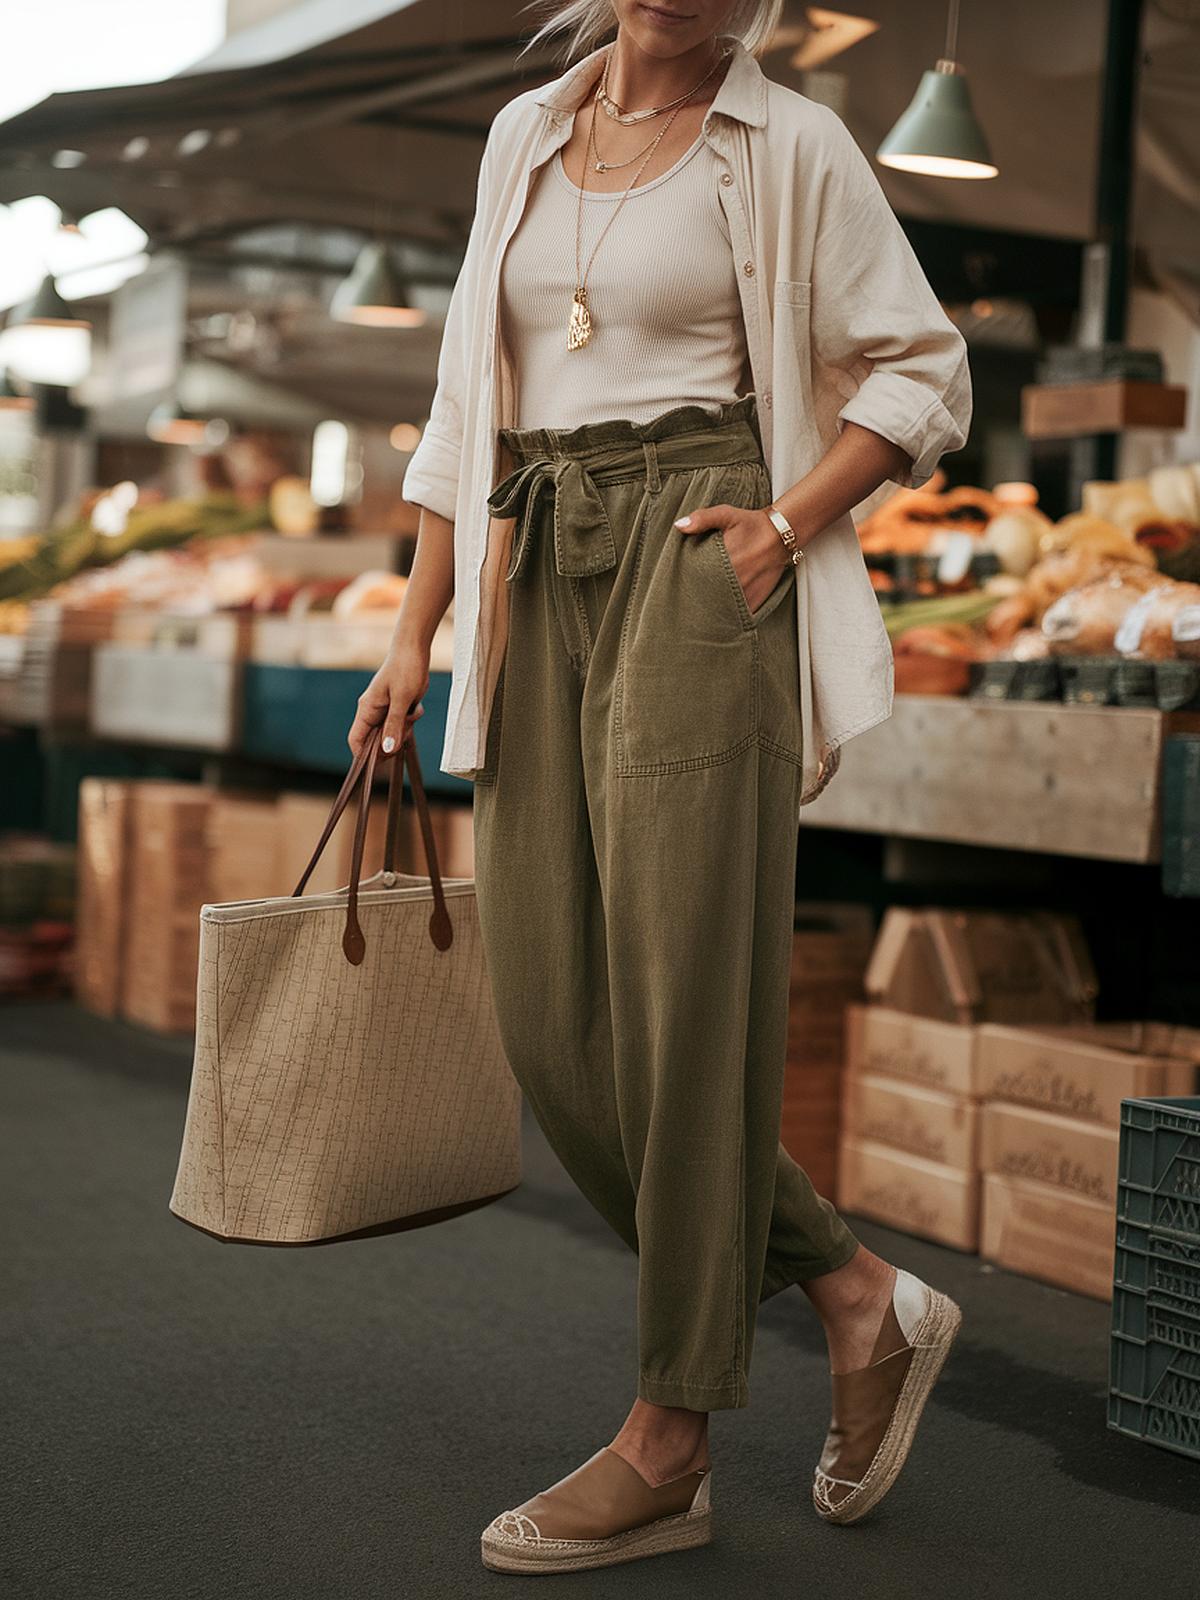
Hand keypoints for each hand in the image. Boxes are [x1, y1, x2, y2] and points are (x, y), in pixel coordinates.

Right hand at [347, 638, 429, 760]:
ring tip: (411, 711)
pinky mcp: (396, 707)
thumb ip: (394, 724)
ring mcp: (384, 710)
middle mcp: (372, 712)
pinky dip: (410, 719)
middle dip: (393, 740)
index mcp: (366, 709)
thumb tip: (387, 750)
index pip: (356, 741)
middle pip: (376, 741)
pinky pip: (402, 723)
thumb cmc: (405, 669)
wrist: (414, 649)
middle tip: (406, 726)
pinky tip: (415, 705)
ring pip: (391, 733)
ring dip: (404, 728)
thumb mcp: (402, 699)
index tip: (385, 757)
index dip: (366, 755)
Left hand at [674, 503, 789, 614]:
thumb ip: (702, 519)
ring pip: (720, 609)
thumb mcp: (726, 514)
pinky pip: (737, 615)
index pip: (696, 578)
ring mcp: (745, 592)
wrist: (781, 534)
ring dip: (711, 610)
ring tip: (701, 612)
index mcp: (722, 559)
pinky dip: (728, 617)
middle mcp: (734, 579)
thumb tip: (680, 526)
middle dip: (698, 598)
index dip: (687, 584)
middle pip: (707, 596)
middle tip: (688, 602)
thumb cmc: (752, 524)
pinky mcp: (754, 601)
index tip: (681, 586)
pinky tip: (720, 615)